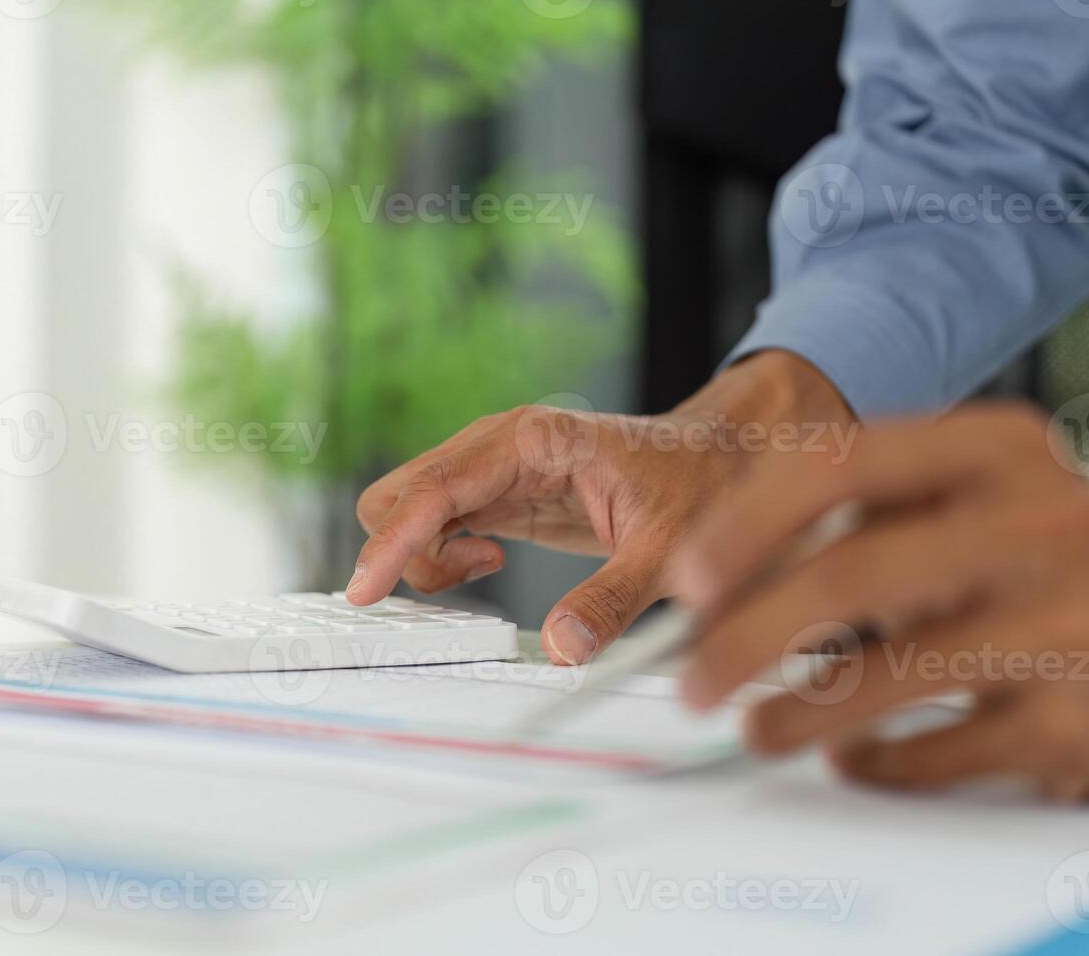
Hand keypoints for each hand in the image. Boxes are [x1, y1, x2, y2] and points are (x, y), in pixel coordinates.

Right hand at [347, 351, 856, 664]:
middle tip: (471, 579)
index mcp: (531, 440)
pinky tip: (487, 565)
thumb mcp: (668, 550)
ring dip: (425, 554)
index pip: (435, 489)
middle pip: (401, 493)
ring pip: (410, 510)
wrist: (723, 456)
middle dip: (406, 548)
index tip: (365, 589)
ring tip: (487, 571)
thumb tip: (560, 648)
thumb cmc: (701, 482)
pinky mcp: (496, 493)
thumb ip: (613, 600)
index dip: (392, 540)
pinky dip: (440, 554)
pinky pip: (435, 524)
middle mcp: (499, 445)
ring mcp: (492, 468)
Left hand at [675, 403, 1088, 800]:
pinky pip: (944, 752)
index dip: (743, 525)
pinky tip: (852, 757)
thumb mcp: (964, 496)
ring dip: (796, 713)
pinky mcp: (1080, 719)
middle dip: (744, 637)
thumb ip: (858, 515)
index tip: (686, 581)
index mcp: (992, 450)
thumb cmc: (1034, 550)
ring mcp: (1067, 621)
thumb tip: (711, 586)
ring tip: (755, 729)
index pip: (836, 464)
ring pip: (891, 673)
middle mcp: (1037, 522)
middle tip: (692, 677)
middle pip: (850, 575)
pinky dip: (879, 762)